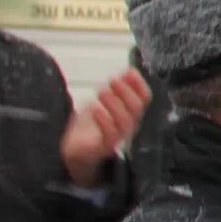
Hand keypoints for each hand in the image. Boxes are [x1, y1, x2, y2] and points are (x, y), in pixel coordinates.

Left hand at [60, 66, 152, 185]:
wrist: (76, 151)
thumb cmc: (92, 126)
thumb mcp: (105, 102)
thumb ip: (116, 88)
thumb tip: (129, 71)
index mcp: (131, 113)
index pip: (144, 98)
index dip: (139, 84)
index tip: (130, 72)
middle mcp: (128, 125)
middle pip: (136, 108)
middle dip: (126, 91)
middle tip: (113, 80)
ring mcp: (118, 137)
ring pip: (125, 121)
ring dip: (115, 104)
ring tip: (102, 92)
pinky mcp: (104, 147)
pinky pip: (110, 135)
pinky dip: (104, 120)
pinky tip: (95, 109)